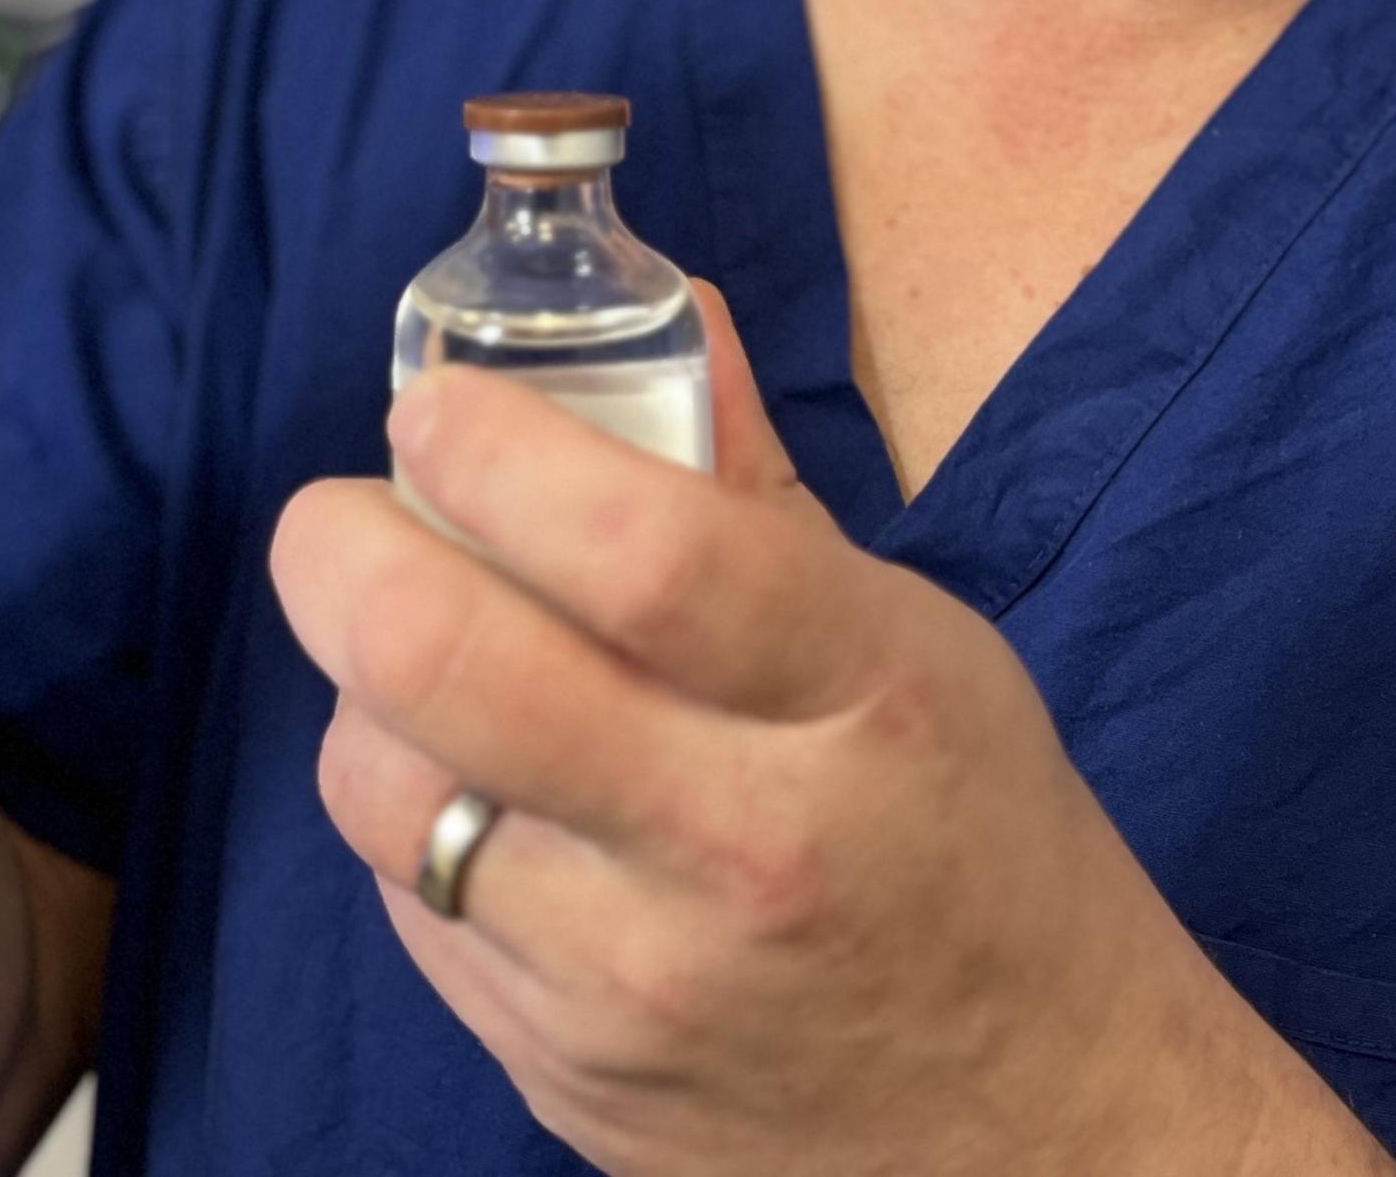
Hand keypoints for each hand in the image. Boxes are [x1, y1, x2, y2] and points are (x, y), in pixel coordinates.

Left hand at [269, 292, 1393, 1176]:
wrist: (1047, 1144)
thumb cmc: (980, 851)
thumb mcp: (919, 647)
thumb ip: (757, 488)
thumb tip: (659, 303)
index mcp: (858, 703)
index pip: (640, 552)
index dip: (497, 450)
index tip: (437, 406)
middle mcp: (739, 850)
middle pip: (451, 663)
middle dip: (349, 550)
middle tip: (350, 515)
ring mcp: (634, 984)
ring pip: (384, 788)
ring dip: (365, 692)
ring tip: (423, 652)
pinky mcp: (558, 1076)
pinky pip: (409, 901)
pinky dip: (414, 815)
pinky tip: (482, 786)